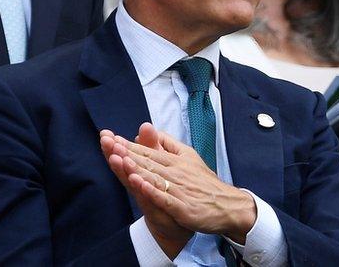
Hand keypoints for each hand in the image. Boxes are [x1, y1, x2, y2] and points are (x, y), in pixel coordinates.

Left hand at [105, 125, 256, 242]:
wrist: (230, 206)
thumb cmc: (205, 182)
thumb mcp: (188, 156)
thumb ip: (167, 144)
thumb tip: (146, 131)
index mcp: (174, 161)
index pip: (148, 152)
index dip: (129, 145)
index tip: (111, 137)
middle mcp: (175, 173)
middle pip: (148, 162)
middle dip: (127, 152)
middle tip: (108, 143)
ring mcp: (179, 190)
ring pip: (154, 177)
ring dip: (137, 168)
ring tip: (120, 159)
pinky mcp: (183, 208)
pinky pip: (165, 198)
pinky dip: (152, 191)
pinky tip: (139, 184)